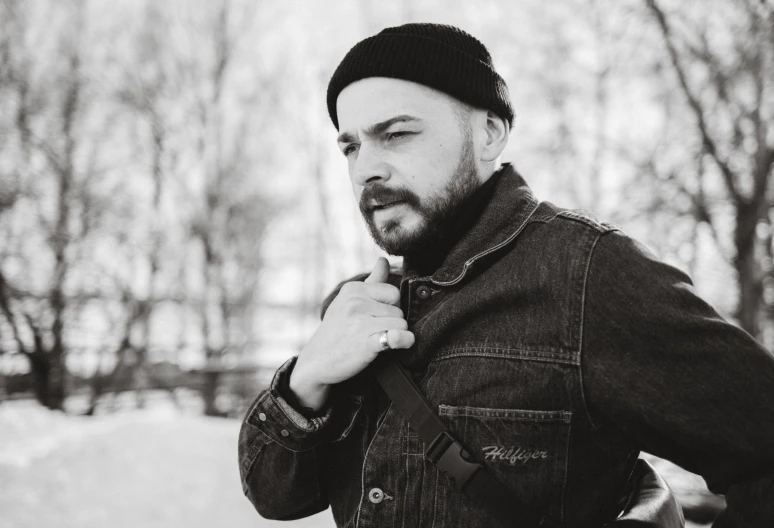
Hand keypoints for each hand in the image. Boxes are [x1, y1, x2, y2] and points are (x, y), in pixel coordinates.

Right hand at [289, 257, 413, 409]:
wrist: (316, 361)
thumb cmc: (336, 330)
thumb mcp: (348, 300)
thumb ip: (372, 280)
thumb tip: (383, 259)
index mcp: (353, 289)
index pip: (393, 292)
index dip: (389, 307)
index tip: (375, 317)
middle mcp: (356, 303)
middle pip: (399, 309)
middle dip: (392, 321)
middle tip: (373, 331)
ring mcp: (360, 322)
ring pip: (401, 324)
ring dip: (394, 334)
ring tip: (376, 340)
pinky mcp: (366, 343)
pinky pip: (398, 336)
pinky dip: (403, 341)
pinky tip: (395, 344)